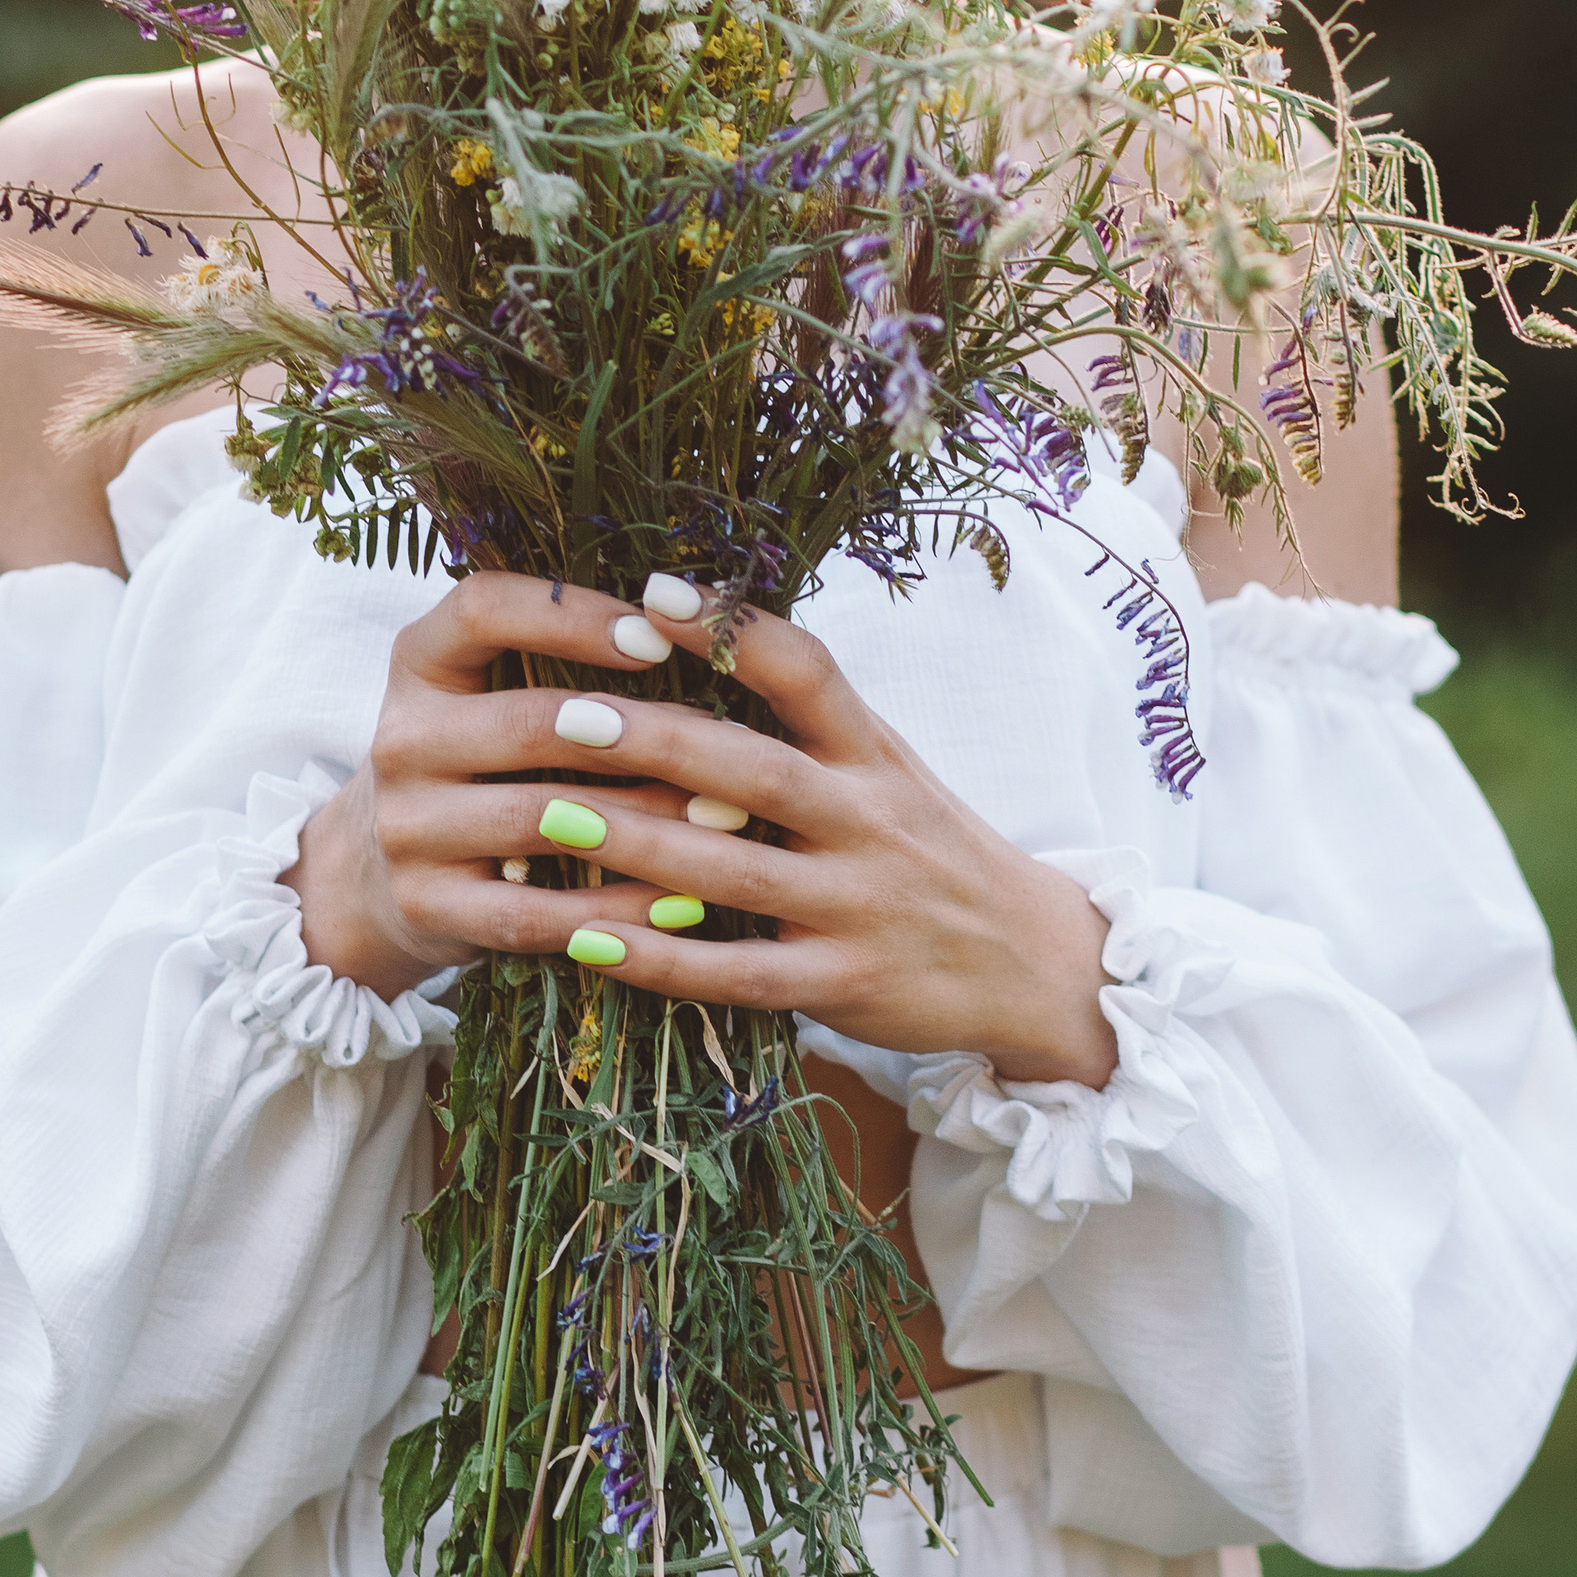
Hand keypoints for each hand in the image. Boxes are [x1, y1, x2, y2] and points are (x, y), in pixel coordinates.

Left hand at [289, 572, 1115, 1090]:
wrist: (1031, 962)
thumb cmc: (928, 847)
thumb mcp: (888, 768)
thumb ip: (807, 720)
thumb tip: (699, 632)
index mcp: (874, 754)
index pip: (808, 672)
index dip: (734, 631)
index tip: (651, 591)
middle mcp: (869, 821)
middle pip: (755, 772)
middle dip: (656, 742)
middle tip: (562, 712)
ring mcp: (857, 908)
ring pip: (733, 874)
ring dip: (634, 848)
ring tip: (544, 818)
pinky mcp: (842, 986)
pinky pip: (738, 976)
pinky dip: (660, 960)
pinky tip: (585, 943)